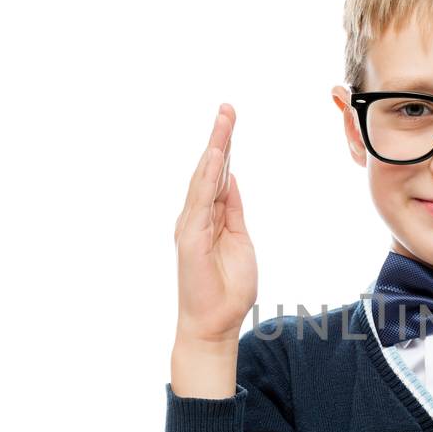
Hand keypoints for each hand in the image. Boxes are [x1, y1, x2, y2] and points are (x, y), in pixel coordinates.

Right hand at [174, 103, 256, 346]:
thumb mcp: (241, 241)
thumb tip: (232, 180)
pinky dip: (207, 178)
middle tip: (227, 108)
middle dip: (219, 138)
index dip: (225, 148)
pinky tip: (215, 158)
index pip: (218, 175)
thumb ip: (233, 210)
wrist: (214, 323)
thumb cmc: (228, 289)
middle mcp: (196, 216)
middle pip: (209, 170)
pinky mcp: (191, 238)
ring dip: (214, 149)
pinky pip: (201, 202)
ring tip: (223, 121)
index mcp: (210, 217)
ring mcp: (191, 225)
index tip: (230, 120)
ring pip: (203, 179)